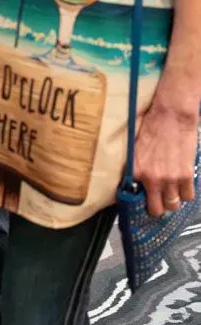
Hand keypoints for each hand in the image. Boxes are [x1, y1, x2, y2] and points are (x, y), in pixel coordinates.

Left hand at [134, 83, 198, 217]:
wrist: (172, 115)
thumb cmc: (152, 126)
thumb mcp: (135, 148)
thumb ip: (136, 167)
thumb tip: (136, 181)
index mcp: (136, 171)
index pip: (135, 199)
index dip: (142, 202)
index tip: (145, 201)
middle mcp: (152, 178)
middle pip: (157, 209)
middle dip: (159, 207)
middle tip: (160, 201)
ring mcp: (170, 178)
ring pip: (174, 205)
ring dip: (173, 200)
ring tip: (172, 192)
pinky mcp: (186, 175)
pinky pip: (188, 196)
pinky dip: (186, 193)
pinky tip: (183, 185)